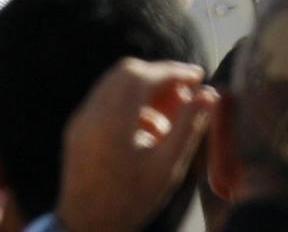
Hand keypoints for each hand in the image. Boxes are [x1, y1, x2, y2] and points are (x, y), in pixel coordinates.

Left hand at [56, 58, 216, 231]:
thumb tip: (210, 95)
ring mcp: (81, 120)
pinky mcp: (77, 128)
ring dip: (145, 87)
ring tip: (172, 108)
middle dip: (159, 74)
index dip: (174, 71)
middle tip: (187, 88)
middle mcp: (92, 114)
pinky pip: (105, 99)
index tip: (199, 76)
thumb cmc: (130, 202)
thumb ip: (188, 127)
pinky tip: (150, 127)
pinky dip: (130, 101)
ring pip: (114, 83)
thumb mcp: (167, 167)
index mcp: (112, 122)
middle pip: (127, 72)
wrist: (85, 227)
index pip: (144, 76)